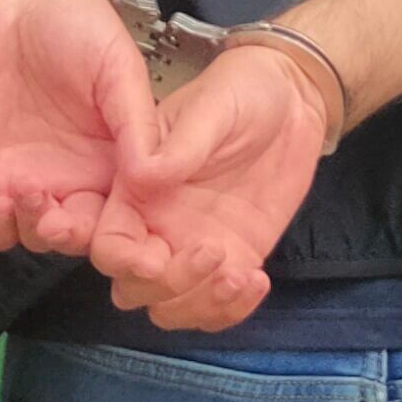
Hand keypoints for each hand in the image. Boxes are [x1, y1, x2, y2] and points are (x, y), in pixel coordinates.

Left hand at [0, 0, 161, 256]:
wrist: (13, 4)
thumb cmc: (76, 26)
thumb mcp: (119, 65)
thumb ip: (137, 119)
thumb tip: (158, 172)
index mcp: (120, 159)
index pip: (131, 214)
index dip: (130, 233)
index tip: (125, 233)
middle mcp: (81, 180)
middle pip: (86, 236)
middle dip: (78, 238)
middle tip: (67, 222)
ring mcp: (36, 183)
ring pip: (41, 238)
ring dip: (39, 232)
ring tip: (32, 198)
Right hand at [88, 45, 334, 330]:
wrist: (292, 101)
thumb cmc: (241, 92)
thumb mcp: (212, 107)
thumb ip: (180, 144)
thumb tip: (144, 174)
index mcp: (137, 189)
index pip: (109, 243)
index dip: (123, 261)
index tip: (156, 259)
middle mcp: (157, 226)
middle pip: (134, 287)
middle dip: (167, 287)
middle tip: (213, 253)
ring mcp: (193, 248)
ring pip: (172, 307)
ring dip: (201, 304)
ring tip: (240, 275)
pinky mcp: (233, 259)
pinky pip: (217, 307)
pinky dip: (232, 310)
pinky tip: (257, 280)